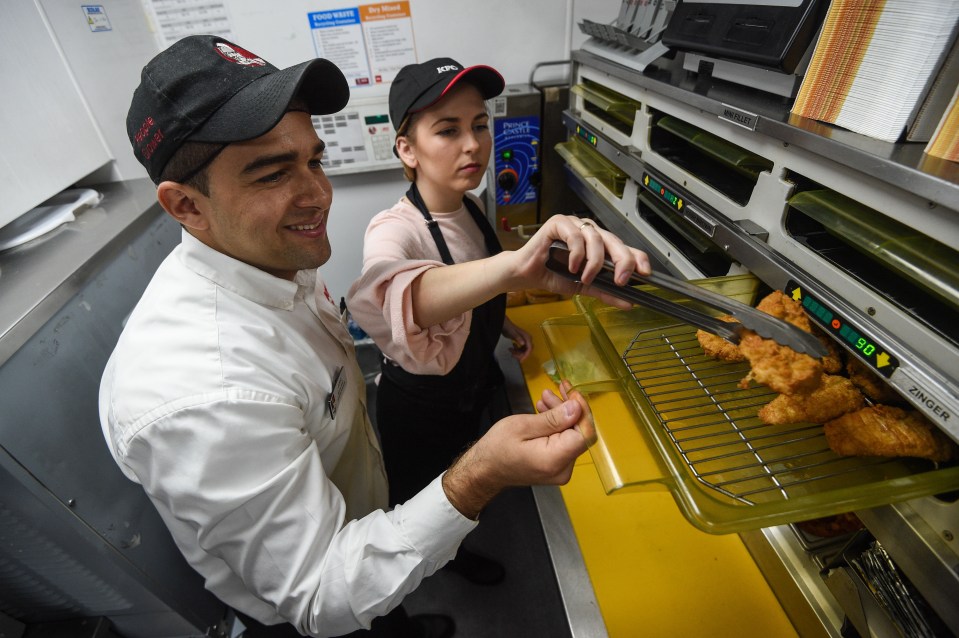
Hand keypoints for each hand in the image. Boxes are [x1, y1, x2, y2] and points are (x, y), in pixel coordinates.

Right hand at [441, 391, 590, 518]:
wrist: (485, 469)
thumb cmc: (497, 449)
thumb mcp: (522, 426)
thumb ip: (553, 419)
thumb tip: (577, 408)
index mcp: (554, 459)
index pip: (584, 433)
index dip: (582, 411)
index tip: (571, 393)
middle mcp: (563, 469)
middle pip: (579, 433)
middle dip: (570, 408)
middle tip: (556, 389)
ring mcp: (561, 469)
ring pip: (572, 435)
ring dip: (562, 414)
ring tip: (545, 398)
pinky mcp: (557, 466)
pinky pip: (564, 441)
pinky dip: (558, 425)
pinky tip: (546, 411)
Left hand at [502, 318, 531, 361]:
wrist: (506, 325)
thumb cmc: (509, 328)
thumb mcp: (513, 333)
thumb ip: (518, 338)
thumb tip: (523, 343)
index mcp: (527, 338)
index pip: (529, 349)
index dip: (526, 355)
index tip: (521, 360)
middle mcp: (528, 339)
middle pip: (527, 351)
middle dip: (520, 355)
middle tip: (513, 355)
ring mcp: (525, 341)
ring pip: (524, 351)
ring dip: (517, 353)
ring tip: (510, 350)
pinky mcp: (521, 341)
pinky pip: (521, 349)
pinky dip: (516, 350)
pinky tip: (512, 348)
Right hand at [507, 215, 650, 309]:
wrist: (526, 275)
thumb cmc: (552, 275)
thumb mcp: (584, 287)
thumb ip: (605, 292)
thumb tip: (628, 302)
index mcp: (598, 245)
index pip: (624, 246)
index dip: (637, 257)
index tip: (645, 273)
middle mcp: (589, 232)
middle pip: (615, 240)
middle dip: (622, 260)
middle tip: (621, 280)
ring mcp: (574, 225)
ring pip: (596, 237)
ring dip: (594, 261)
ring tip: (585, 277)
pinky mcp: (558, 223)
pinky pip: (576, 234)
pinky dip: (577, 253)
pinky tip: (572, 266)